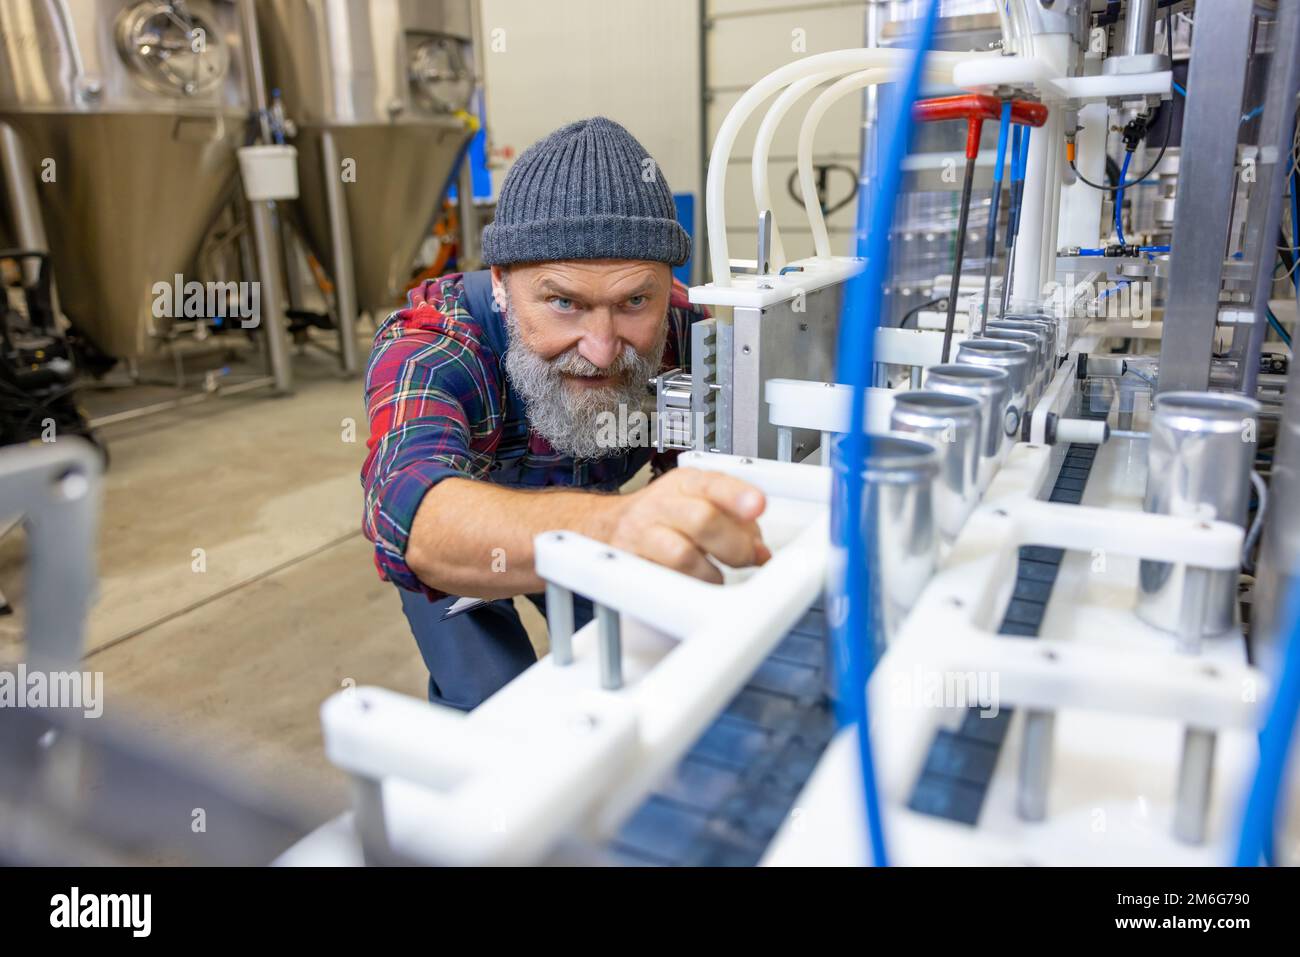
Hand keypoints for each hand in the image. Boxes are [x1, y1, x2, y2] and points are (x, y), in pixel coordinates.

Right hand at [604, 468, 770, 583]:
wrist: (611, 524)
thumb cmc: (665, 514)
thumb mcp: (703, 502)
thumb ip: (739, 523)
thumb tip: (760, 552)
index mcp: (686, 483)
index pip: (713, 484)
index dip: (737, 496)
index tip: (757, 506)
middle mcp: (663, 504)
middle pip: (702, 519)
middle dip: (734, 546)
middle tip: (747, 558)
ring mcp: (644, 533)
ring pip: (682, 555)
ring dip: (710, 573)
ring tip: (715, 575)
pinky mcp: (631, 562)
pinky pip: (663, 581)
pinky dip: (685, 588)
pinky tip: (691, 583)